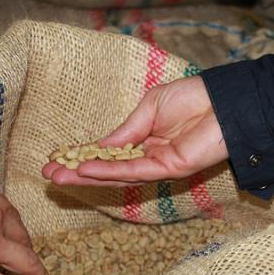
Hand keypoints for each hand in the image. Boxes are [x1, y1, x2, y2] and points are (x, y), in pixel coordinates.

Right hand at [43, 76, 228, 185]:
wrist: (224, 100)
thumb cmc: (193, 98)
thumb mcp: (149, 107)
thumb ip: (126, 130)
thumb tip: (99, 147)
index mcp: (146, 139)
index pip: (110, 152)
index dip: (84, 155)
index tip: (57, 159)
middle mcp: (150, 155)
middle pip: (109, 168)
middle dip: (79, 172)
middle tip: (49, 176)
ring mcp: (159, 165)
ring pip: (118, 174)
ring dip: (87, 175)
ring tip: (58, 176)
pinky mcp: (170, 169)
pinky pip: (134, 172)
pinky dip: (109, 172)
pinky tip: (85, 170)